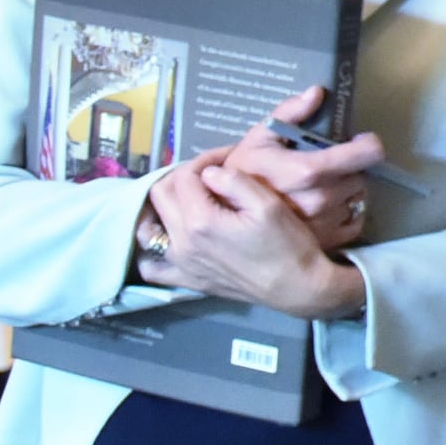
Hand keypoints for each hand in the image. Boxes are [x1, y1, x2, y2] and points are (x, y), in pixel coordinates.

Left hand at [142, 155, 366, 320]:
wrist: (297, 287)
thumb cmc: (288, 245)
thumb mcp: (269, 205)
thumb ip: (235, 181)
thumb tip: (209, 172)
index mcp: (201, 220)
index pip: (186, 176)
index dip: (205, 159)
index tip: (226, 157)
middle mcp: (182, 242)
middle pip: (161, 194)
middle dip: (183, 175)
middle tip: (209, 173)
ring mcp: (180, 264)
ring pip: (147, 227)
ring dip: (160, 207)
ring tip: (185, 199)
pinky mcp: (186, 279)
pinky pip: (151, 267)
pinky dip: (151, 250)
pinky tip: (167, 238)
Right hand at [223, 86, 384, 243]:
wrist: (225, 217)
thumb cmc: (242, 174)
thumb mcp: (259, 137)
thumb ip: (289, 113)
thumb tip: (316, 92)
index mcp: (307, 171)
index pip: (365, 155)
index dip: (367, 145)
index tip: (359, 142)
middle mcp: (321, 199)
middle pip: (360, 175)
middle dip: (348, 168)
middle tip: (325, 167)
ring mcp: (325, 223)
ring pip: (358, 197)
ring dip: (345, 190)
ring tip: (320, 187)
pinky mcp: (328, 241)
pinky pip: (355, 221)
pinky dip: (345, 213)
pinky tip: (324, 208)